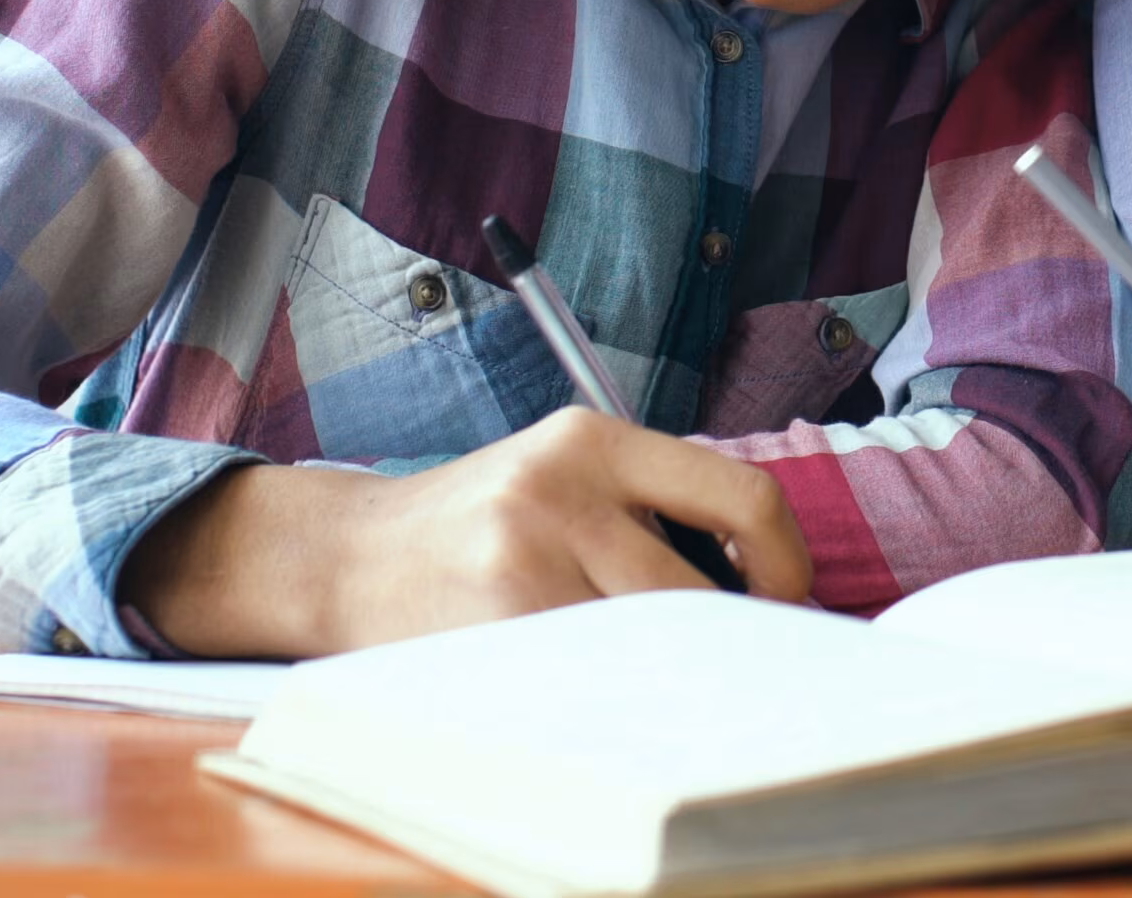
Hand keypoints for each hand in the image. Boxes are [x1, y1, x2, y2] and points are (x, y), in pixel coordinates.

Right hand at [123, 407, 813, 656]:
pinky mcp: (493, 624)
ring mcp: (522, 559)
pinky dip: (609, 692)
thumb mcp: (561, 474)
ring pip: (649, 644)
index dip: (785, 563)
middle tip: (729, 662)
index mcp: (591, 439)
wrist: (346, 557)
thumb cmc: (476, 525)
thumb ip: (653, 505)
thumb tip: (769, 582)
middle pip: (699, 593)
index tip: (785, 599)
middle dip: (722, 637)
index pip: (741, 498)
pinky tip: (592, 685)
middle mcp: (559, 487)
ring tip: (650, 670)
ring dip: (664, 670)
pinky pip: (592, 678)